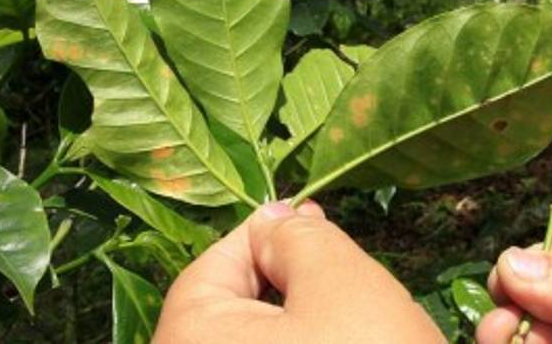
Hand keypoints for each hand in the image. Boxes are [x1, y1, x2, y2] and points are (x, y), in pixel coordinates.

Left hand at [156, 201, 442, 342]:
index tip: (312, 220)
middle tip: (345, 277)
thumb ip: (301, 237)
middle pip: (232, 313)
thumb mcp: (343, 282)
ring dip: (307, 332)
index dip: (267, 233)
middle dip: (290, 287)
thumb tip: (274, 221)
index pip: (214, 263)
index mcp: (189, 338)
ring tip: (363, 329)